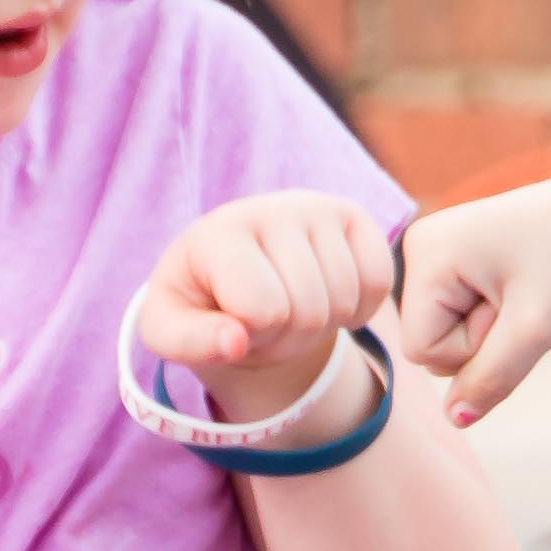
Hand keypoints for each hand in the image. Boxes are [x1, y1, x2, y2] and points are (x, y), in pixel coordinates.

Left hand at [132, 188, 395, 424]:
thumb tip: (236, 343)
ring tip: (290, 310)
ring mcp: (316, 207)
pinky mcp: (352, 216)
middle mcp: (270, 208)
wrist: (234, 268)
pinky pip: (380, 281)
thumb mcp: (171, 329)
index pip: (262, 309)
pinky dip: (359, 310)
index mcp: (217, 234)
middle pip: (308, 312)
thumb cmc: (200, 302)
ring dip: (322, 329)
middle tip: (264, 323)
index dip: (251, 336)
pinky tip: (329, 301)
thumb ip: (190, 342)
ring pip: (345, 299)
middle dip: (287, 339)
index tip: (231, 321)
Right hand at [394, 174, 550, 422]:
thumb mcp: (537, 328)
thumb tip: (454, 420)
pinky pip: (463, 320)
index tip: (519, 303)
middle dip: (484, 339)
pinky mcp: (461, 261)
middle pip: (430, 346)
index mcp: (426, 248)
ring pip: (448, 337)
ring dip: (495, 332)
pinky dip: (499, 320)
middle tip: (530, 295)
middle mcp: (424, 244)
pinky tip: (525, 288)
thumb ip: (491, 378)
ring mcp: (442, 251)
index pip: (422, 350)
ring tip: (531, 288)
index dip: (475, 349)